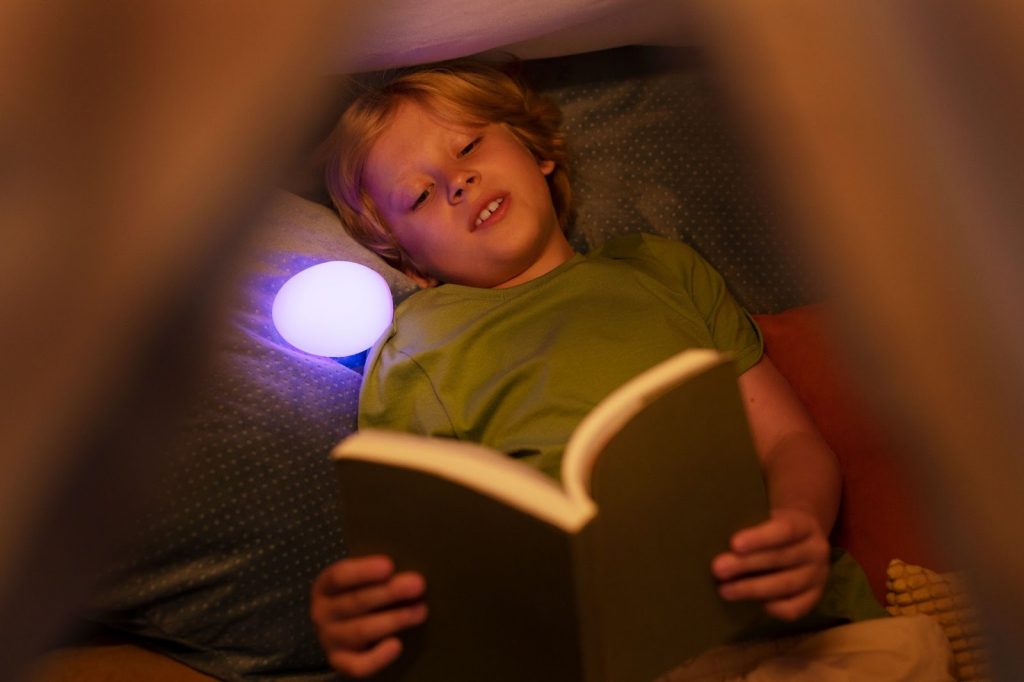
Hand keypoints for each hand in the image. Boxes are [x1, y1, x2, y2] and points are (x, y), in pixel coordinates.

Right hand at [310, 555, 427, 677]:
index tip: (389, 566)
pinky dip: (378, 657)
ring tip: (420, 611)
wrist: (342, 629)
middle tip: (418, 584)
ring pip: (361, 631)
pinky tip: (397, 644)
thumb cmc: (358, 595)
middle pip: (355, 602)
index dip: (364, 571)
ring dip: (394, 620)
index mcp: (325, 587)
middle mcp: (322, 613)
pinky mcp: (340, 663)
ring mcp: (330, 640)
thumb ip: (378, 574)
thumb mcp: (360, 579)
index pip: (339, 576)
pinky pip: (358, 665)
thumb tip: (409, 573)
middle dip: (389, 593)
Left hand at [711, 507, 829, 620]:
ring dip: (752, 589)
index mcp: (804, 525)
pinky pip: (795, 609)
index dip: (760, 538)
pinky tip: (754, 605)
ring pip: (786, 585)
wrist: (801, 539)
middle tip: (718, 569)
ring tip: (725, 590)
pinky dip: (774, 608)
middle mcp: (816, 550)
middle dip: (747, 565)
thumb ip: (750, 526)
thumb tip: (715, 540)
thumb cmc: (772, 528)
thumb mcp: (766, 519)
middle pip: (781, 558)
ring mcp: (819, 576)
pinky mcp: (815, 598)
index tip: (734, 544)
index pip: (785, 530)